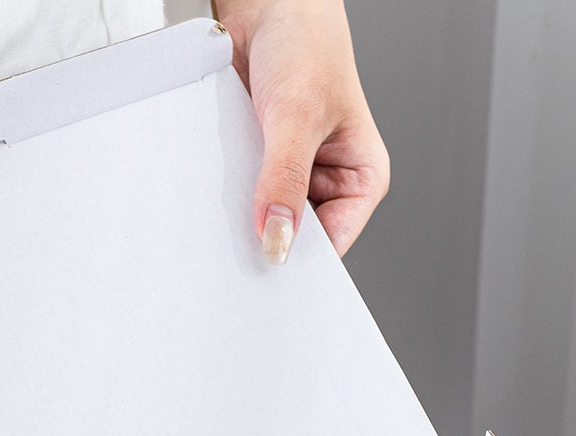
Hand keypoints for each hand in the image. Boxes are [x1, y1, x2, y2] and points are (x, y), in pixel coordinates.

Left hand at [217, 0, 389, 261]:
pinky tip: (215, 189)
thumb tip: (276, 240)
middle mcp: (327, 181)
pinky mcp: (257, 162)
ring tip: (228, 204)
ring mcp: (290, 174)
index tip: (267, 269)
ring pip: (265, 215)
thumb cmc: (305, 42)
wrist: (266, 3)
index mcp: (360, 179)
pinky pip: (240, 193)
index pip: (333, 244)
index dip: (301, 259)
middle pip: (297, 235)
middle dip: (269, 235)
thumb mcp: (297, 117)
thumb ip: (284, 182)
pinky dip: (225, 194)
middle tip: (240, 246)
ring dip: (243, 213)